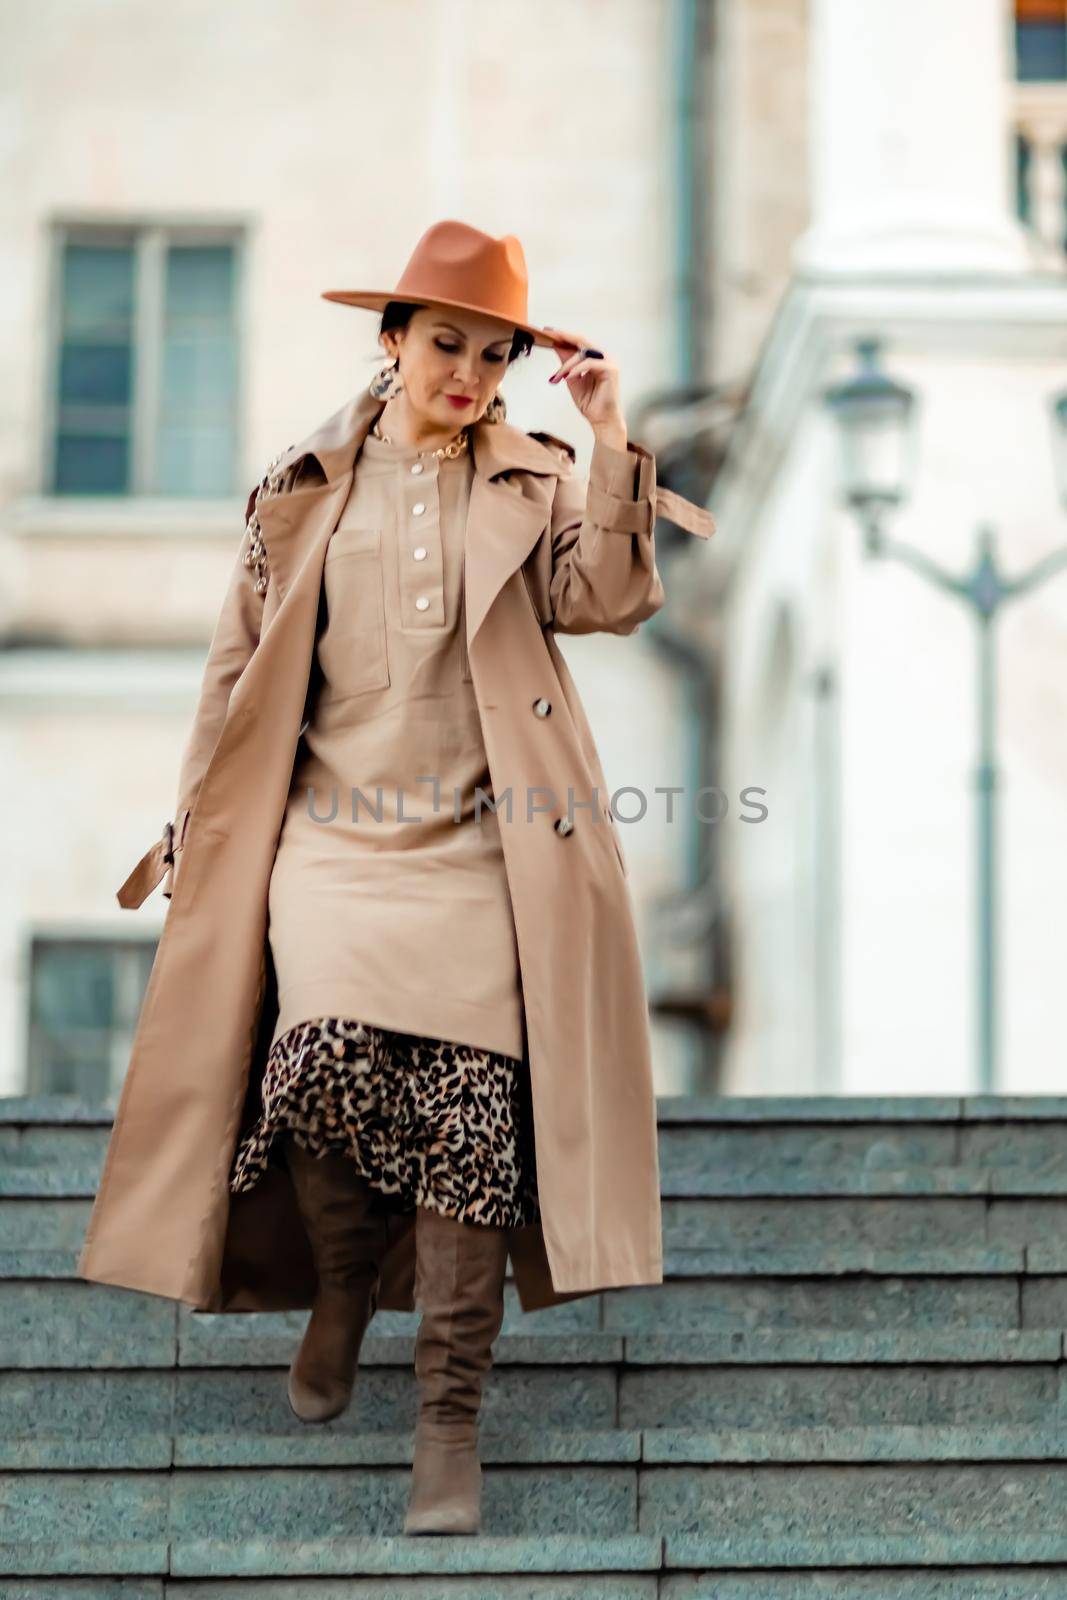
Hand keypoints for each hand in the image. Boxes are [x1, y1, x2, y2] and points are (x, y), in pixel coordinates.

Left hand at [542, 325, 626, 447]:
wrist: (601, 420)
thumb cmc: (590, 403)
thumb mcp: (572, 379)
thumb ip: (566, 364)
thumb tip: (557, 347)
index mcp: (595, 358)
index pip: (578, 343)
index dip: (563, 337)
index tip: (548, 332)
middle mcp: (603, 357)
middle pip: (582, 341)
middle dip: (564, 337)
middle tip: (549, 334)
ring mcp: (609, 362)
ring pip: (584, 353)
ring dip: (568, 363)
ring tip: (559, 375)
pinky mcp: (611, 370)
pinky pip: (590, 363)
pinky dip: (577, 369)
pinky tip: (568, 377)